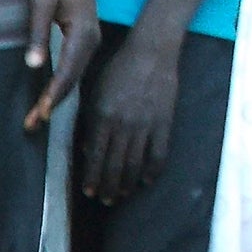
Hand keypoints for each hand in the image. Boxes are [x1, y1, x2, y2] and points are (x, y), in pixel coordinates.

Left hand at [23, 0, 101, 130]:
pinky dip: (61, 85)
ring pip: (74, 77)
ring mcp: (91, 42)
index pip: (67, 71)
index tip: (41, 113)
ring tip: (37, 117)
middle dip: (52, 103)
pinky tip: (49, 97)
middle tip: (32, 124)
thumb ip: (38, 33)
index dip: (53, 94)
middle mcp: (91, 41)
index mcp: (82, 32)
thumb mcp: (40, 2)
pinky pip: (74, 69)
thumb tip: (33, 65)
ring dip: (56, 97)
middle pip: (72, 79)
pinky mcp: (85, 42)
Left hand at [79, 27, 182, 202]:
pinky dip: (152, 171)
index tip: (88, 191)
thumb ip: (90, 122)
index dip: (91, 177)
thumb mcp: (96, 93)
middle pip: (114, 166)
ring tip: (122, 194)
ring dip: (127, 184)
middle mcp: (122, 125)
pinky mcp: (163, 123)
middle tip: (105, 200)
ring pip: (134, 164)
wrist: (151, 51)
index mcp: (102, 117)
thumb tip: (88, 152)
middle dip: (108, 187)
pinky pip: (158, 154)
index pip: (95, 156)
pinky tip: (146, 181)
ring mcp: (144, 125)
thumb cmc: (119, 70)